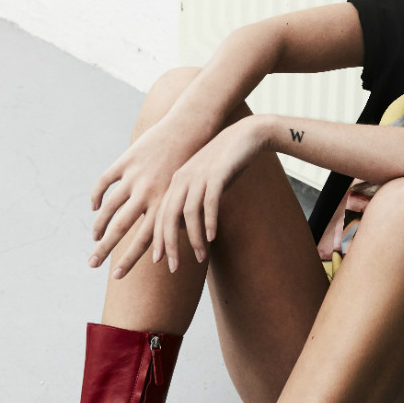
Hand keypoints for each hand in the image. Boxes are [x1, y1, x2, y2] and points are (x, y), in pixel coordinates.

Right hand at [88, 117, 201, 278]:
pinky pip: (105, 182)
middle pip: (121, 227)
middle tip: (91, 265)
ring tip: (94, 239)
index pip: (144, 240)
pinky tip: (94, 208)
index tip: (116, 276)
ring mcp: (135, 176)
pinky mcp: (127, 160)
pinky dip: (97, 196)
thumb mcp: (188, 194)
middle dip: (105, 249)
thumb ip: (176, 216)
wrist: (192, 129)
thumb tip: (169, 242)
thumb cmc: (195, 165)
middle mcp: (148, 193)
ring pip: (110, 206)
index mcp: (165, 204)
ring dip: (100, 226)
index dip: (130, 259)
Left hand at [152, 115, 269, 271]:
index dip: (158, 239)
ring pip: (188, 213)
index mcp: (176, 181)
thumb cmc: (226, 162)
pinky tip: (212, 238)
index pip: (160, 214)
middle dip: (168, 244)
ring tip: (199, 258)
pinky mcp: (217, 174)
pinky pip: (209, 202)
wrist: (245, 135)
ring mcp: (199, 176)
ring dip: (193, 238)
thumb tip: (187, 228)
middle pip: (168, 216)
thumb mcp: (205, 182)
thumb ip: (193, 202)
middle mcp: (182, 178)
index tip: (158, 260)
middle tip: (173, 267)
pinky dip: (209, 222)